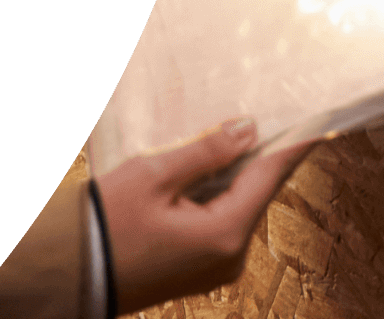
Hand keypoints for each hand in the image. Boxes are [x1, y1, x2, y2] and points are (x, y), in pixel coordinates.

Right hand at [97, 118, 311, 313]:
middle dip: (260, 149)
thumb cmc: (103, 226)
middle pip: (257, 188)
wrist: (64, 277)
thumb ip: (207, 151)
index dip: (295, 140)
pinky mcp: (196, 268)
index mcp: (225, 234)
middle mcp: (229, 257)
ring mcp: (214, 267)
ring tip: (239, 127)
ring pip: (239, 203)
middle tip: (271, 107)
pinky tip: (212, 163)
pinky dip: (219, 190)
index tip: (319, 114)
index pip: (271, 174)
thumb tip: (248, 129)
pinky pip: (221, 218)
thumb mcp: (154, 175)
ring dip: (237, 169)